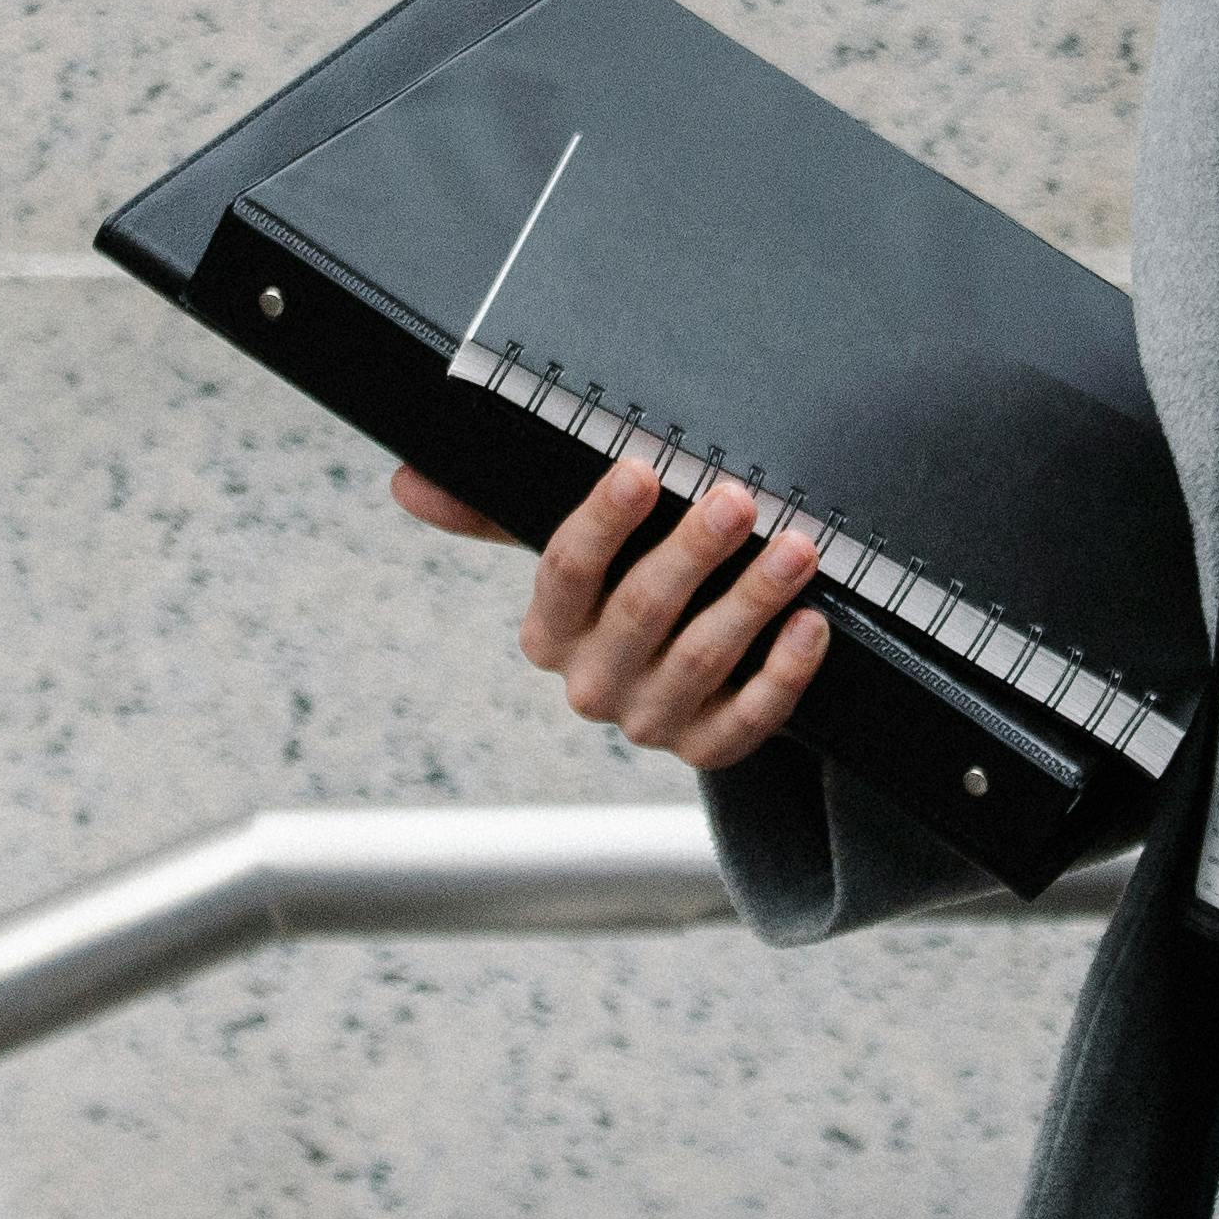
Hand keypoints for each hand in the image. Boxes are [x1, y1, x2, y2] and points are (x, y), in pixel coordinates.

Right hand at [391, 459, 829, 771]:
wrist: (682, 687)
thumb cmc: (622, 596)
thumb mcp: (572, 560)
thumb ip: (498, 518)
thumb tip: (408, 482)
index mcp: (548, 633)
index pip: (565, 571)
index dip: (603, 521)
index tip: (641, 469)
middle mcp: (592, 684)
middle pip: (641, 612)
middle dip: (693, 551)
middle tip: (738, 499)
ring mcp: (652, 722)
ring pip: (700, 661)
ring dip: (751, 601)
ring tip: (797, 548)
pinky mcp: (709, 749)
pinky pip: (750, 717)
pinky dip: (785, 673)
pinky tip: (811, 625)